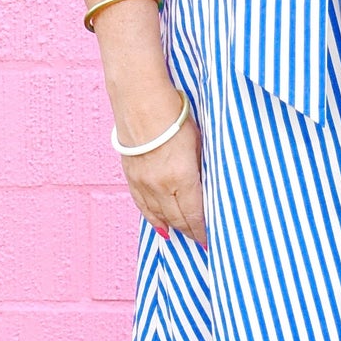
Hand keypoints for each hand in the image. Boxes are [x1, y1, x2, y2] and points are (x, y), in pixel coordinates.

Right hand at [115, 98, 206, 247]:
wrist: (140, 100)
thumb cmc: (174, 115)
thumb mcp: (198, 143)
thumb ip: (200, 169)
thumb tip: (205, 188)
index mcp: (181, 178)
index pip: (194, 215)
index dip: (202, 230)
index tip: (209, 239)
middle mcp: (160, 186)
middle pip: (176, 219)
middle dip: (189, 231)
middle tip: (199, 240)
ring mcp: (143, 183)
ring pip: (158, 215)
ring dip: (172, 226)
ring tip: (182, 234)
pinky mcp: (130, 176)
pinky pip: (142, 205)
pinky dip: (152, 217)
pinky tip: (159, 225)